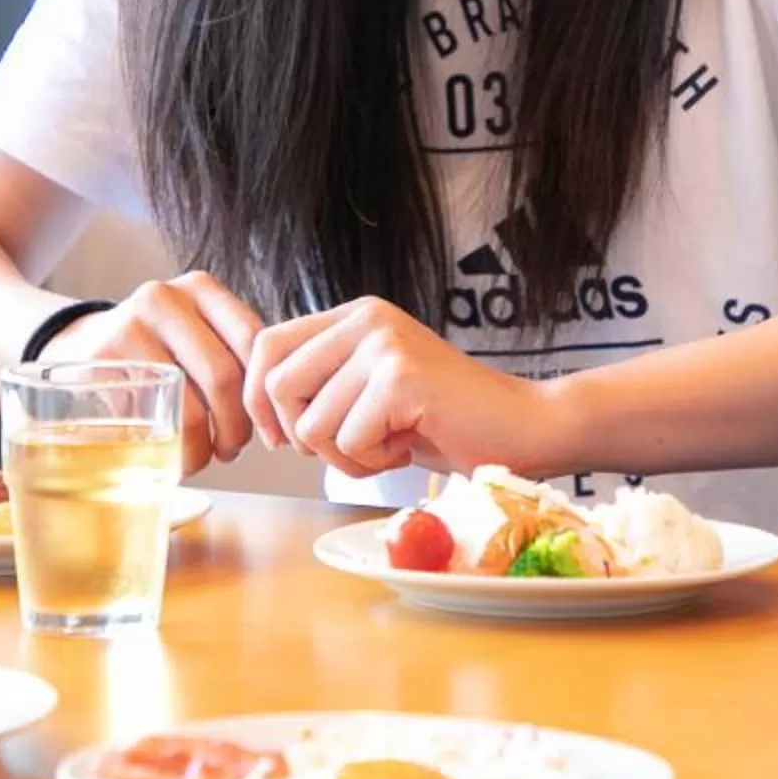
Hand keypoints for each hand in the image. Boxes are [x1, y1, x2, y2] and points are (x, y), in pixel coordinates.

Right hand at [51, 272, 263, 471]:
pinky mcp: (101, 360)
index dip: (264, 392)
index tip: (268, 426)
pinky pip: (150, 417)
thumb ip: (234, 353)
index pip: (253, 342)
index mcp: (200, 287)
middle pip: (223, 376)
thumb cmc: (156, 347)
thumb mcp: (195, 331)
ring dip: (204, 446)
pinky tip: (173, 454)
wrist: (79, 342)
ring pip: (189, 404)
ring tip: (204, 458)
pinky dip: (169, 447)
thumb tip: (282, 411)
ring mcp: (129, 326)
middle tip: (232, 450)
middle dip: (236, 427)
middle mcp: (166, 298)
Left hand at [244, 297, 543, 478]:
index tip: (281, 438)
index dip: (258, 400)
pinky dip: (373, 462)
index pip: (265, 345)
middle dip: (300, 435)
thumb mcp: (369, 391)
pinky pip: (347, 441)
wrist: (523, 428)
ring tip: (389, 445)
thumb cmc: (445, 421)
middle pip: (275, 385)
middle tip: (350, 446)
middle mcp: (365, 319)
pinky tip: (409, 447)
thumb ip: (323, 382)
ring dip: (344, 456)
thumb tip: (254, 402)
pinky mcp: (401, 378)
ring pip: (310, 423)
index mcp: (353, 316)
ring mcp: (384, 345)